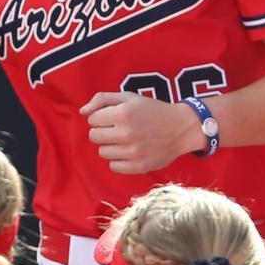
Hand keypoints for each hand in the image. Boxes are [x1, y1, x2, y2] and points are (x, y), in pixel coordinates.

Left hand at [80, 92, 200, 173]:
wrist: (181, 127)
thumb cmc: (153, 110)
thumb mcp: (129, 97)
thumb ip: (103, 99)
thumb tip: (82, 112)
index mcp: (122, 114)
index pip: (92, 120)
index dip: (102, 118)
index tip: (115, 118)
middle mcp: (126, 133)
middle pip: (94, 137)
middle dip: (103, 132)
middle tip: (119, 129)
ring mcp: (133, 152)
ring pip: (102, 152)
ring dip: (111, 146)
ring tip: (127, 140)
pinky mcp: (139, 166)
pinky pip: (113, 166)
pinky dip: (119, 160)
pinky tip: (131, 151)